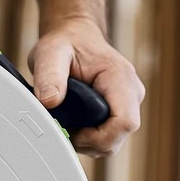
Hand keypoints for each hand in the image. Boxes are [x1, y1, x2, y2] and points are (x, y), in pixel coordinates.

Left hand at [28, 16, 144, 156]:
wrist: (74, 37)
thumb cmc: (65, 44)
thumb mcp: (50, 54)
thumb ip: (49, 77)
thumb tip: (49, 102)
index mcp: (120, 79)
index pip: (125, 122)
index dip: (98, 137)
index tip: (72, 131)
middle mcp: (130, 94)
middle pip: (117, 138)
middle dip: (88, 142)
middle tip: (63, 126)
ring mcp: (126, 105)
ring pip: (112, 143)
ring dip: (86, 142)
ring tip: (66, 122)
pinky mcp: (117, 113)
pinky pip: (106, 139)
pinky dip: (87, 139)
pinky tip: (73, 124)